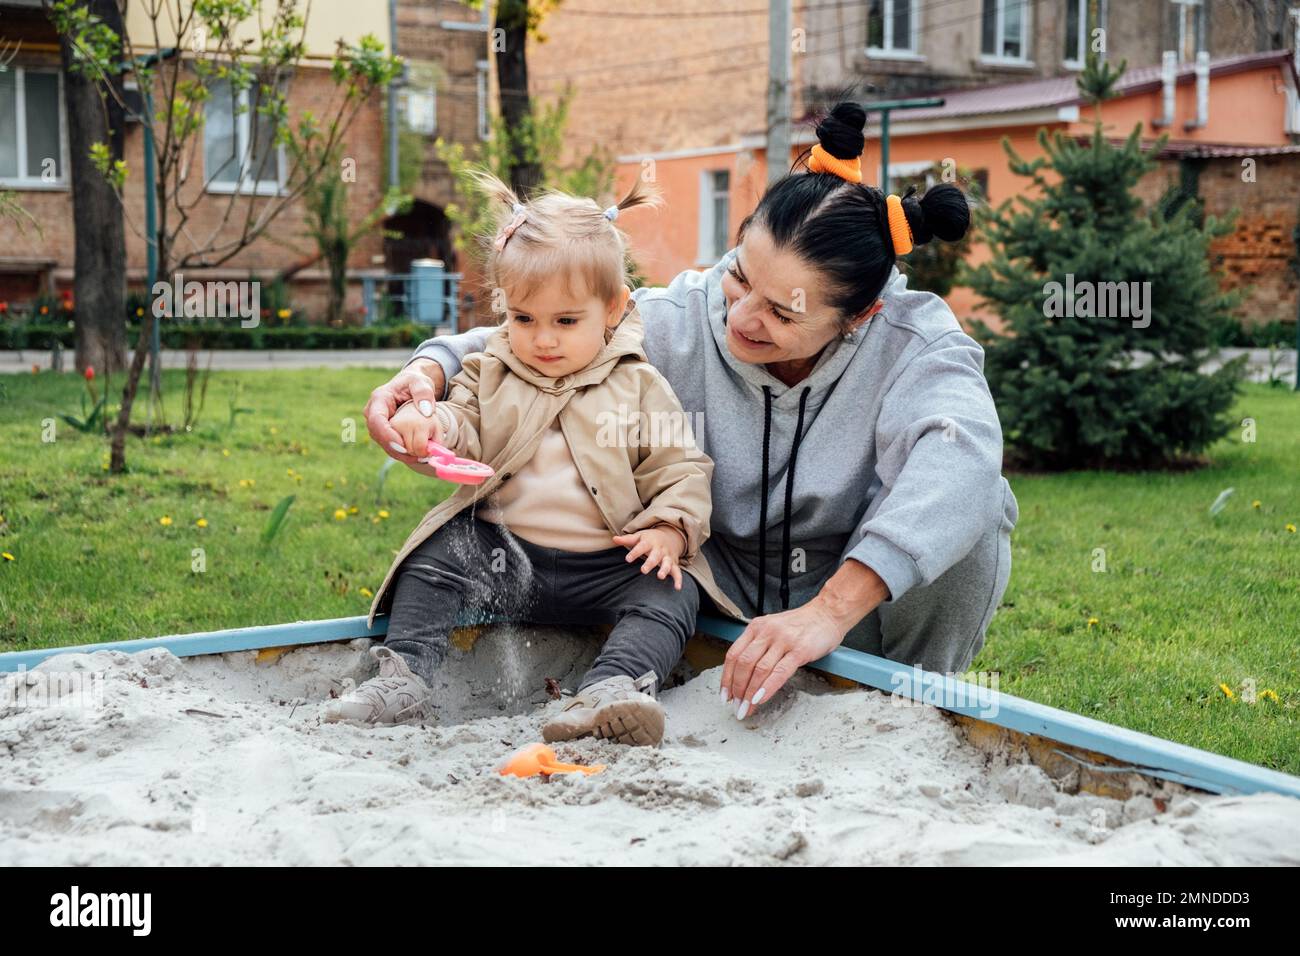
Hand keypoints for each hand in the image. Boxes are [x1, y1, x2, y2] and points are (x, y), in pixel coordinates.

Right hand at [364, 358, 444, 463]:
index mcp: (379, 398)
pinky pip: (389, 445)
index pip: (376, 420)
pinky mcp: (383, 432)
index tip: (403, 444)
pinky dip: (401, 452)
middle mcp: (373, 412)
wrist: (412, 385)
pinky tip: (415, 456)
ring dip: (399, 453)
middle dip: (395, 448)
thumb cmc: (415, 382)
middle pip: (378, 435)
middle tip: (414, 456)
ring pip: (382, 443)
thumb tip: (426, 411)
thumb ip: (424, 393)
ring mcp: (377, 424)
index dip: (387, 435)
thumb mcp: (421, 382)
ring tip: (418, 458)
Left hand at [611, 527, 684, 589]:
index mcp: (649, 542)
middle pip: (655, 556)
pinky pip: (677, 572)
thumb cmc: (650, 538)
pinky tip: (677, 588)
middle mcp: (659, 549)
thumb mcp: (639, 536)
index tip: (627, 559)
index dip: (634, 553)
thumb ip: (627, 539)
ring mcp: (667, 557)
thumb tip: (614, 539)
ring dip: (664, 570)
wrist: (670, 535)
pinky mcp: (673, 564)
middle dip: (650, 563)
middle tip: (643, 571)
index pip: (641, 547)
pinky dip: (678, 579)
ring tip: (660, 577)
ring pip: (667, 563)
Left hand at [721, 559, 888, 717]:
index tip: (725, 695)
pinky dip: (768, 688)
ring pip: (759, 670)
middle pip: (743, 664)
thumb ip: (758, 645)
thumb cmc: (802, 624)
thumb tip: (744, 674)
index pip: (733, 655)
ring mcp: (783, 640)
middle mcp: (766, 632)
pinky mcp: (800, 650)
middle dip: (737, 689)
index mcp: (756, 627)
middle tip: (736, 706)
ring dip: (750, 693)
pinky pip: (779, 672)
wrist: (828, 613)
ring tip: (747, 708)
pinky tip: (761, 699)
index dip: (726, 678)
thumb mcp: (773, 628)